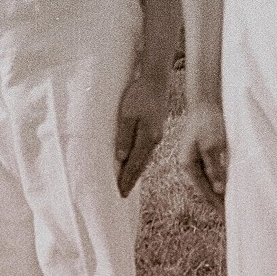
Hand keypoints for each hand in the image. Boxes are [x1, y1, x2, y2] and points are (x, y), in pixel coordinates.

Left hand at [113, 72, 166, 196]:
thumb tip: (121, 158)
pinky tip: (136, 163)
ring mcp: (156, 135)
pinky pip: (146, 151)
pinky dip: (139, 161)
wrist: (155, 82)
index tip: (120, 192)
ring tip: (127, 182)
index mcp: (147, 138)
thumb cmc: (138, 95)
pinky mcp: (155, 130)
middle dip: (131, 179)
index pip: (134, 164)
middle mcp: (154, 140)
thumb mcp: (127, 115)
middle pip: (140, 165)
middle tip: (123, 193)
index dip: (127, 179)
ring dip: (136, 171)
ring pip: (144, 159)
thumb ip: (124, 136)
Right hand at [179, 103, 227, 210]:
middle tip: (230, 217)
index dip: (217, 206)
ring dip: (218, 193)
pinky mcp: (201, 154)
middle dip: (217, 203)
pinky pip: (209, 173)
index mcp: (188, 164)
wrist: (204, 103)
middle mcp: (188, 164)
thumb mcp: (212, 146)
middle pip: (204, 190)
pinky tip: (225, 186)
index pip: (204, 192)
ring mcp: (194, 159)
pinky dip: (218, 182)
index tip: (228, 218)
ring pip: (207, 182)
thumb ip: (215, 169)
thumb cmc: (208, 123)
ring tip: (229, 206)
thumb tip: (219, 190)